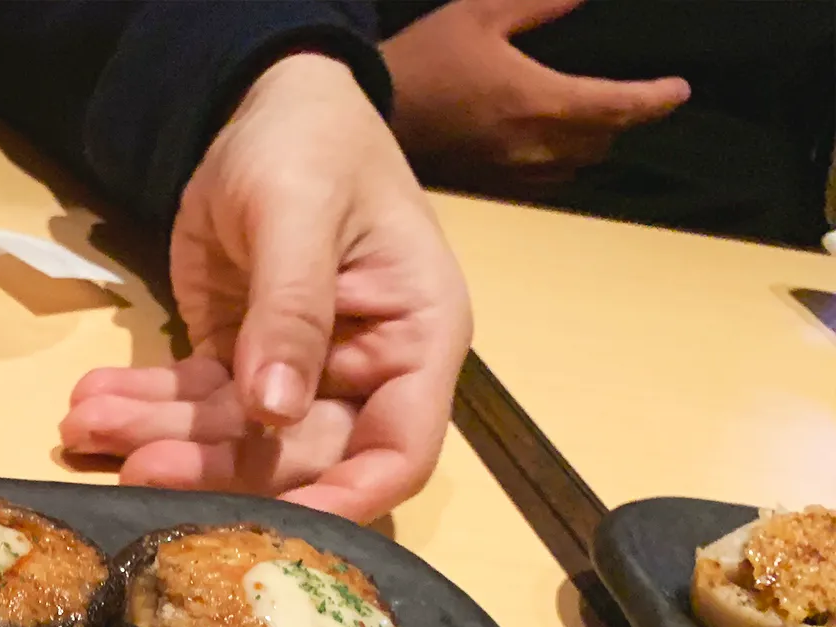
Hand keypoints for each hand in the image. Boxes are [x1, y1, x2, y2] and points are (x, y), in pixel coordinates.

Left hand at [60, 53, 471, 521]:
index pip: (398, 451)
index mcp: (416, 339)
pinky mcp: (239, 367)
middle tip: (135, 465)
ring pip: (230, 438)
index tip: (277, 537)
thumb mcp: (300, 212)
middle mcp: (363, 373)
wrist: (265, 106)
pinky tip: (90, 405)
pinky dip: (140, 408)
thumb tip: (275, 410)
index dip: (344, 502)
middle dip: (211, 464)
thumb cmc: (311, 144)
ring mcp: (298, 377)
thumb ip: (292, 310)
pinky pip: (191, 405)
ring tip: (87, 425)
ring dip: (157, 437)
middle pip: (295, 456)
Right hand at [381, 0, 689, 189]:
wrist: (369, 112)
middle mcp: (533, 146)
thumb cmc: (424, 59)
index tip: (678, 90)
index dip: (656, 99)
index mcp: (540, 101)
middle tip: (632, 99)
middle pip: (603, 140)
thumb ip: (542, 1)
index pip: (618, 107)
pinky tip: (552, 148)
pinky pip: (546, 184)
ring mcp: (512, 173)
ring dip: (592, 144)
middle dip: (622, 119)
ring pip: (577, 165)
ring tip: (593, 122)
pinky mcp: (492, 186)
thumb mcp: (481, 13)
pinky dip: (561, 164)